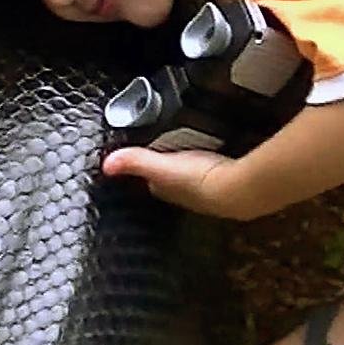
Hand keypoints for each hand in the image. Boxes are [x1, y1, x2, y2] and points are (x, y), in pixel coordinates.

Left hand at [101, 146, 263, 219]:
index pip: (150, 181)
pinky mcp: (226, 181)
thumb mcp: (160, 165)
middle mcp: (185, 194)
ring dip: (190, 167)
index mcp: (166, 189)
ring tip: (190, 150)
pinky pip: (213, 170)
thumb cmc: (198, 180)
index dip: (145, 170)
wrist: (236, 189)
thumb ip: (134, 161)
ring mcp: (206, 190)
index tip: (143, 157)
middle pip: (171, 180)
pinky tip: (215, 153)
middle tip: (168, 151)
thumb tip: (106, 165)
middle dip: (169, 169)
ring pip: (192, 177)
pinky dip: (211, 163)